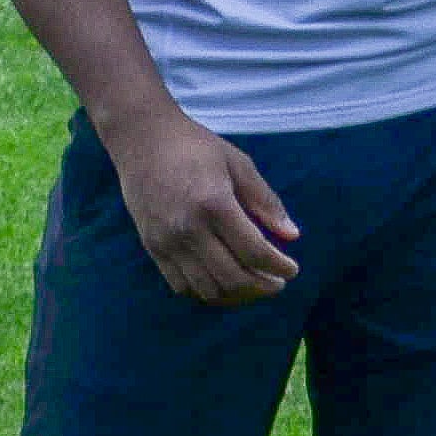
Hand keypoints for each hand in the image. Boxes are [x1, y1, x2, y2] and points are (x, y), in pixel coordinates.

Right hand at [101, 108, 300, 305]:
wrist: (142, 140)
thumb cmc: (196, 147)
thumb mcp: (239, 165)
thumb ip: (266, 202)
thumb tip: (293, 235)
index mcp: (214, 204)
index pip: (254, 251)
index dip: (278, 267)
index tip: (292, 270)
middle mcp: (188, 228)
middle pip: (232, 277)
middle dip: (262, 286)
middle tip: (277, 283)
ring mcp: (166, 242)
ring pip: (207, 290)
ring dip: (237, 295)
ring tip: (255, 286)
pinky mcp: (152, 248)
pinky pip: (182, 286)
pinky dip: (208, 293)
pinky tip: (225, 284)